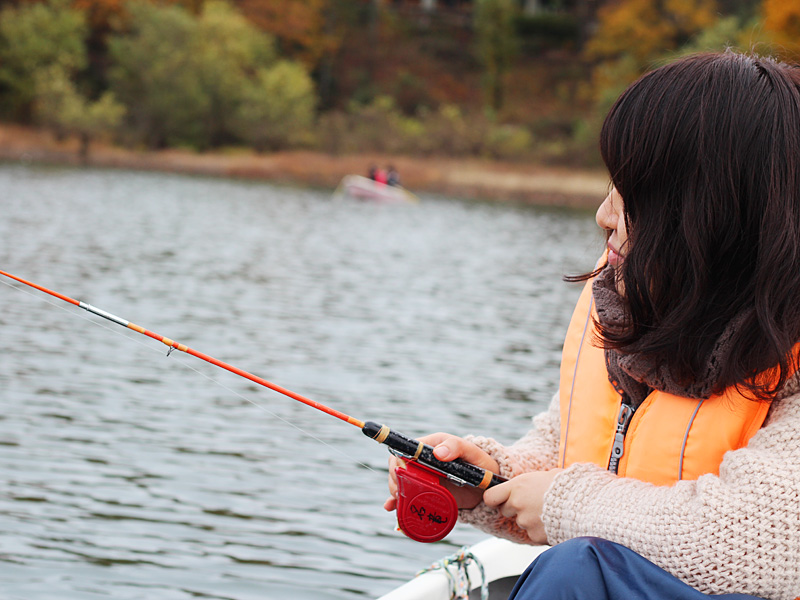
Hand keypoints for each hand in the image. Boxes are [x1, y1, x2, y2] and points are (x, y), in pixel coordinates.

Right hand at [384, 432, 499, 511]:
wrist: (489, 487)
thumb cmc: (481, 465)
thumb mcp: (472, 453)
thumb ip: (456, 447)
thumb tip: (437, 452)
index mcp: (431, 445)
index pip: (406, 449)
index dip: (398, 462)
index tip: (400, 475)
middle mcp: (423, 460)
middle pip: (399, 467)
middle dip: (395, 479)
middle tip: (400, 493)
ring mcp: (423, 476)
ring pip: (400, 481)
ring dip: (395, 492)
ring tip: (398, 503)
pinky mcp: (425, 491)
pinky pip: (408, 494)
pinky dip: (397, 501)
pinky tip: (392, 508)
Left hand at [483, 469, 561, 543]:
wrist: (585, 505)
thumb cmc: (568, 486)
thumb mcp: (548, 475)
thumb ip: (532, 482)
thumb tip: (532, 483)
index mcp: (518, 486)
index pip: (490, 496)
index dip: (495, 498)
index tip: (500, 499)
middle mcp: (517, 504)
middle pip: (506, 510)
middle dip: (516, 508)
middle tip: (533, 503)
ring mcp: (525, 521)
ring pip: (521, 522)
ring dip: (530, 519)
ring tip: (549, 511)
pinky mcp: (535, 535)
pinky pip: (533, 533)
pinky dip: (541, 530)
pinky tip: (554, 522)